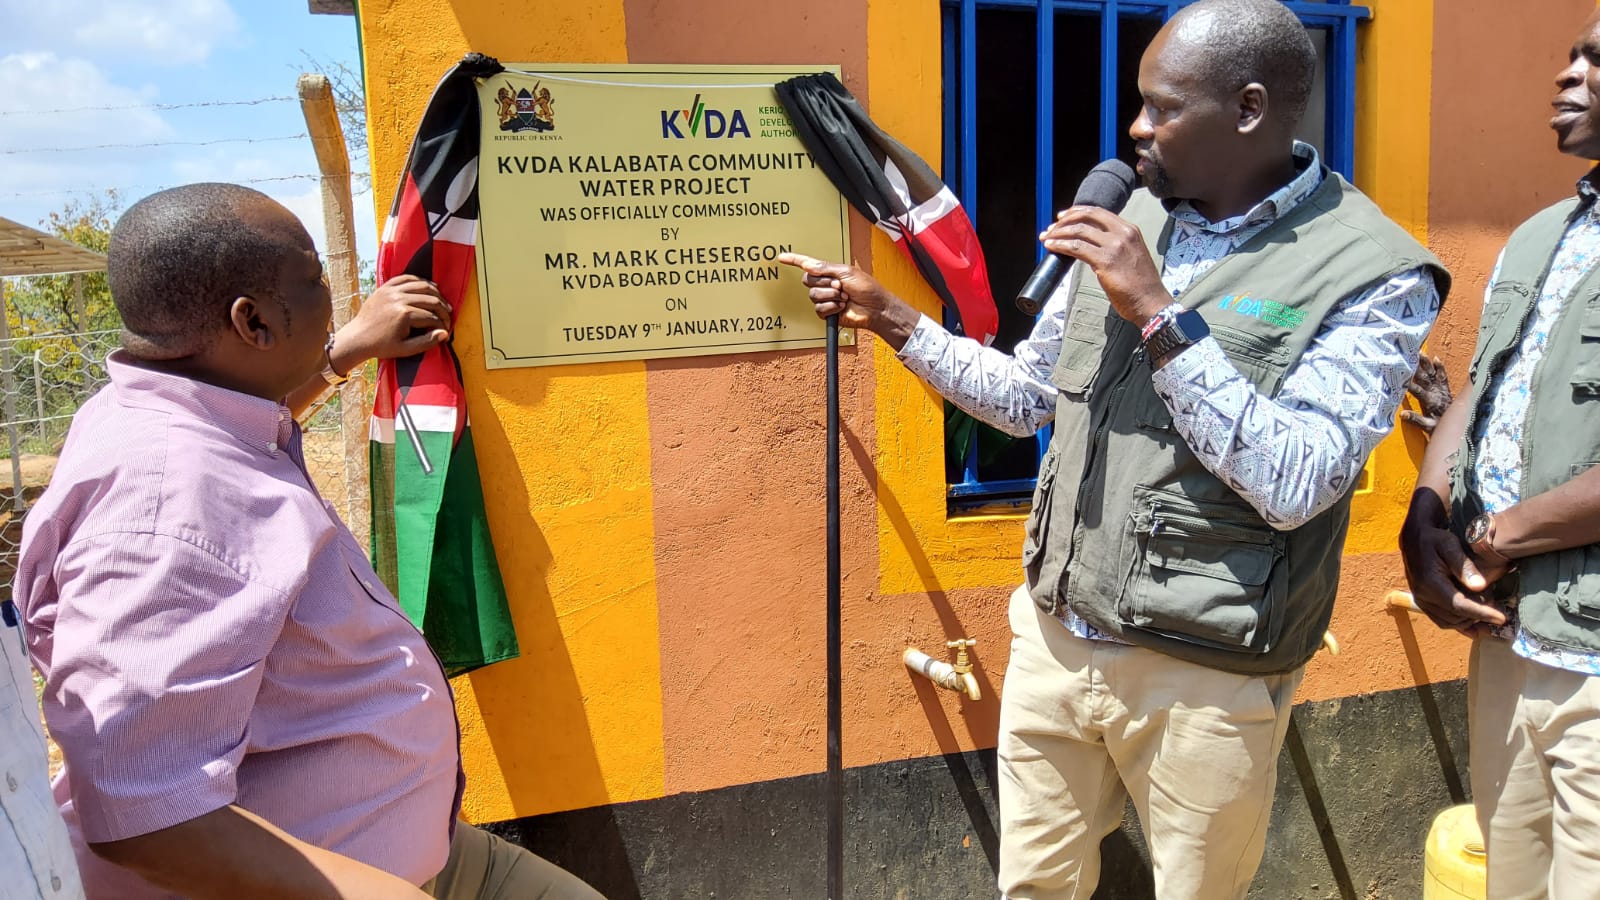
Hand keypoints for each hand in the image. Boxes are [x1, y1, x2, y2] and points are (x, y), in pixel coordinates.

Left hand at [330, 275, 452, 372]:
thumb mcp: (405, 349)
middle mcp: (398, 299)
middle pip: (431, 299)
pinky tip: (429, 288)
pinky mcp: (385, 287)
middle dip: (443, 309)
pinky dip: (420, 281)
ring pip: (422, 286)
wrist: (358, 337)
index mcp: (404, 315)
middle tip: (448, 317)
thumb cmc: (382, 346)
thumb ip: (427, 342)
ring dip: (436, 294)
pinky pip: (407, 278)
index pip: (432, 317)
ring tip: (442, 303)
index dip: (443, 325)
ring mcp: (391, 290)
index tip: (446, 331)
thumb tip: (445, 333)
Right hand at [776, 253, 921, 349]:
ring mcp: (826, 298)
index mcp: (830, 271)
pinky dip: (831, 307)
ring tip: (844, 297)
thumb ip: (825, 268)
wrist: (875, 308)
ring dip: (830, 296)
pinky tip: (842, 307)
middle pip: (808, 281)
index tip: (781, 257)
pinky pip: (819, 308)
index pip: (808, 264)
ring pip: (813, 295)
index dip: (794, 260)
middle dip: (824, 283)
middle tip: (839, 286)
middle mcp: (825, 284)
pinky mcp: (827, 313)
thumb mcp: (846, 271)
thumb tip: (807, 264)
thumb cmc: (867, 288)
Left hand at [1040, 207, 1170, 324]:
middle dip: (1065, 220)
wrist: (1150, 302)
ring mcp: (1114, 246)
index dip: (1077, 211)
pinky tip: (1052, 247)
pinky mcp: (1105, 261)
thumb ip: (1114, 246)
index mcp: (1129, 230)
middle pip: (1087, 217)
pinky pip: (1076, 247)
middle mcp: (1123, 234)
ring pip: (1079, 231)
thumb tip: (1089, 246)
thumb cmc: (1140, 285)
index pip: (1099, 212)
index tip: (1063, 216)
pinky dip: (1060, 245)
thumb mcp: (1130, 256)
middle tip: (1051, 227)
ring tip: (1047, 238)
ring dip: (1058, 233)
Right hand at [1399, 489, 1507, 636]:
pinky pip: (1441, 621)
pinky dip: (1459, 625)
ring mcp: (1421, 601)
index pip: (1459, 605)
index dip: (1482, 613)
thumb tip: (1480, 586)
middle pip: (1455, 617)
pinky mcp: (1423, 603)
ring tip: (1489, 618)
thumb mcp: (1450, 545)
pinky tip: (1474, 626)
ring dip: (1470, 623)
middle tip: (1498, 610)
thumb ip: (1464, 565)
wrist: (1414, 539)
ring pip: (1449, 622)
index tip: (1502, 618)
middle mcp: (1423, 595)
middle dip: (1479, 617)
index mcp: (1430, 582)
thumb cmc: (1435, 540)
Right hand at [1401, 355, 1452, 434]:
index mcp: (1430, 401)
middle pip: (1425, 378)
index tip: (1400, 377)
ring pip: (1433, 374)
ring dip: (1426, 364)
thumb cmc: (1441, 427)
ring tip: (1420, 353)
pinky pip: (1443, 376)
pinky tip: (1436, 359)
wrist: (1458, 425)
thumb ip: (1416, 420)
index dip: (1409, 384)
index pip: (1417, 391)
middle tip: (1410, 356)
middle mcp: (1436, 393)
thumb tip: (1402, 414)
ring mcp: (1442, 390)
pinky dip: (1440, 368)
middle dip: (1417, 367)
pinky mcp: (1446, 389)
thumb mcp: (1428, 426)